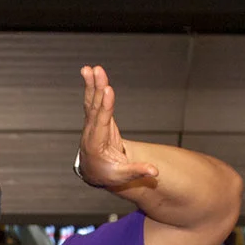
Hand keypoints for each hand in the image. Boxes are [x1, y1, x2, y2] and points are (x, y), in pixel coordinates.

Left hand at [76, 65, 157, 195]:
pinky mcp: (96, 118)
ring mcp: (92, 124)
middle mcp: (91, 132)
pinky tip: (91, 73)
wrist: (94, 173)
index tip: (107, 90)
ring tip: (89, 68)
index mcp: (96, 145)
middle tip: (97, 71)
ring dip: (91, 84)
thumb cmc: (108, 174)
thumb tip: (155, 172)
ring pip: (92, 101)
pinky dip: (92, 86)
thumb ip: (137, 171)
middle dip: (96, 88)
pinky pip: (94, 100)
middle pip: (94, 107)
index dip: (105, 106)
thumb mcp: (122, 176)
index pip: (101, 123)